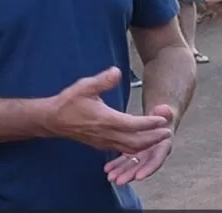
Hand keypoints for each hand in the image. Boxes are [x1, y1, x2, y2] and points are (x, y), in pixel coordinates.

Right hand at [46, 67, 171, 153]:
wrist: (52, 120)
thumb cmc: (69, 102)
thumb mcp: (85, 86)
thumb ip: (103, 80)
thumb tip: (117, 71)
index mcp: (105, 119)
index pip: (133, 124)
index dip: (150, 123)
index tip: (163, 120)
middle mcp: (106, 134)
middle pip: (136, 142)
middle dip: (154, 138)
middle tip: (168, 132)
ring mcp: (103, 142)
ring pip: (130, 149)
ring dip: (147, 145)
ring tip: (160, 138)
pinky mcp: (100, 145)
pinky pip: (122, 150)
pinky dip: (136, 149)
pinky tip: (143, 144)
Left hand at [104, 105, 174, 184]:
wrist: (161, 119)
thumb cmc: (164, 115)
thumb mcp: (166, 112)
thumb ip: (166, 112)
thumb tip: (163, 110)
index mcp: (163, 146)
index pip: (156, 160)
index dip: (148, 169)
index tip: (139, 177)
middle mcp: (154, 153)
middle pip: (143, 167)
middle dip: (131, 174)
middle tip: (119, 181)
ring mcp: (144, 154)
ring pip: (133, 166)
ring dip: (122, 172)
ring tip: (111, 177)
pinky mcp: (135, 153)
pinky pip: (126, 160)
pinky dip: (117, 165)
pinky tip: (107, 169)